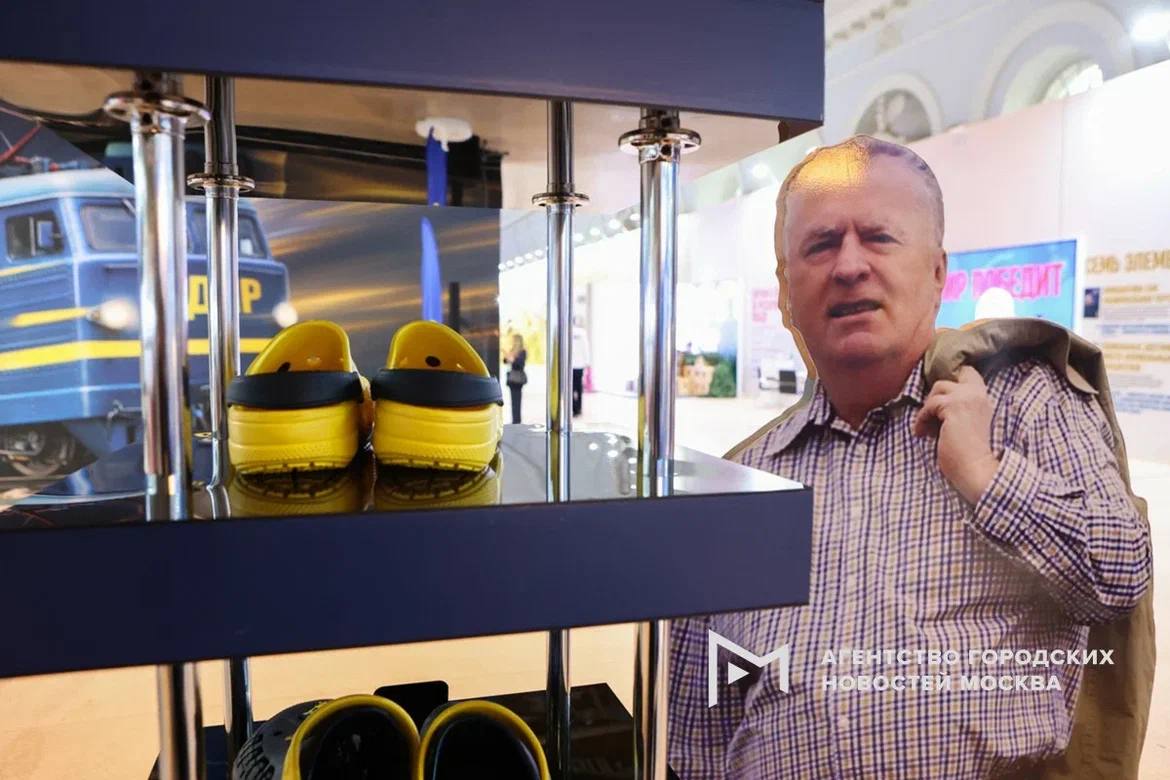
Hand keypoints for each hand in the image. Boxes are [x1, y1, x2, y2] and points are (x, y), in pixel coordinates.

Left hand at [912, 366, 999, 503]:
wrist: (976, 470)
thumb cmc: (968, 454)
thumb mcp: (965, 423)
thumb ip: (956, 408)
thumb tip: (934, 401)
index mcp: (983, 399)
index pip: (968, 372)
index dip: (951, 380)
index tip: (938, 400)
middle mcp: (978, 394)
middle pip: (948, 379)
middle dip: (935, 397)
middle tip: (932, 418)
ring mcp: (966, 398)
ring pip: (938, 388)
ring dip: (928, 408)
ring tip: (927, 428)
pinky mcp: (954, 407)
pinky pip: (929, 405)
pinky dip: (922, 419)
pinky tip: (923, 434)